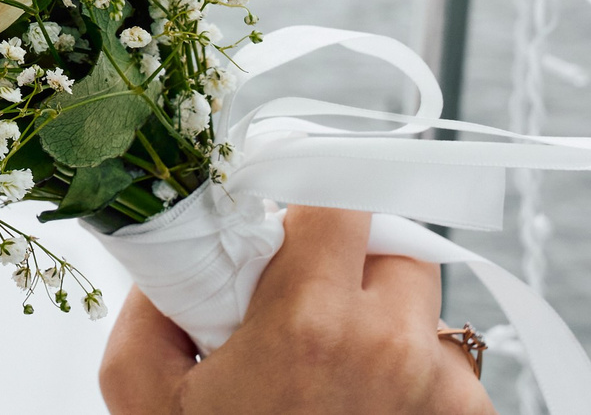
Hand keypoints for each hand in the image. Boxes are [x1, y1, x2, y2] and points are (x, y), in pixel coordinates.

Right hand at [100, 206, 494, 414]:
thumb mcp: (142, 390)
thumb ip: (153, 299)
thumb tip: (180, 245)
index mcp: (312, 323)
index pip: (344, 197)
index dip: (314, 196)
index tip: (291, 213)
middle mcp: (393, 348)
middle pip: (393, 246)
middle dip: (351, 262)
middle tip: (304, 302)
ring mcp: (445, 392)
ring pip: (424, 307)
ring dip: (384, 320)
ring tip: (335, 372)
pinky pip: (447, 366)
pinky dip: (411, 373)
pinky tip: (364, 406)